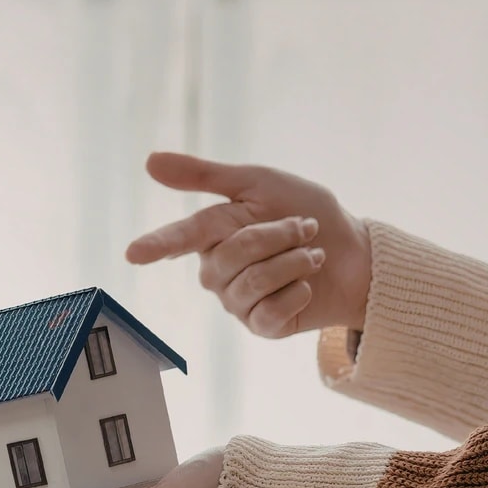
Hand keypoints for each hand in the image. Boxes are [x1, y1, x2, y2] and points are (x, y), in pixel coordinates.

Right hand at [126, 152, 372, 338]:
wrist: (354, 252)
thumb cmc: (305, 211)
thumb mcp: (257, 183)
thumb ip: (205, 176)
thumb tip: (149, 161)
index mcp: (211, 236)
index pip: (180, 238)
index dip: (158, 244)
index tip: (133, 254)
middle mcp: (216, 272)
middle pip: (233, 255)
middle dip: (279, 235)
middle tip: (305, 227)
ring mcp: (236, 302)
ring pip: (254, 282)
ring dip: (295, 261)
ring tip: (312, 255)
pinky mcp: (260, 326)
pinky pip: (269, 311)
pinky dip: (298, 292)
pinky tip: (306, 287)